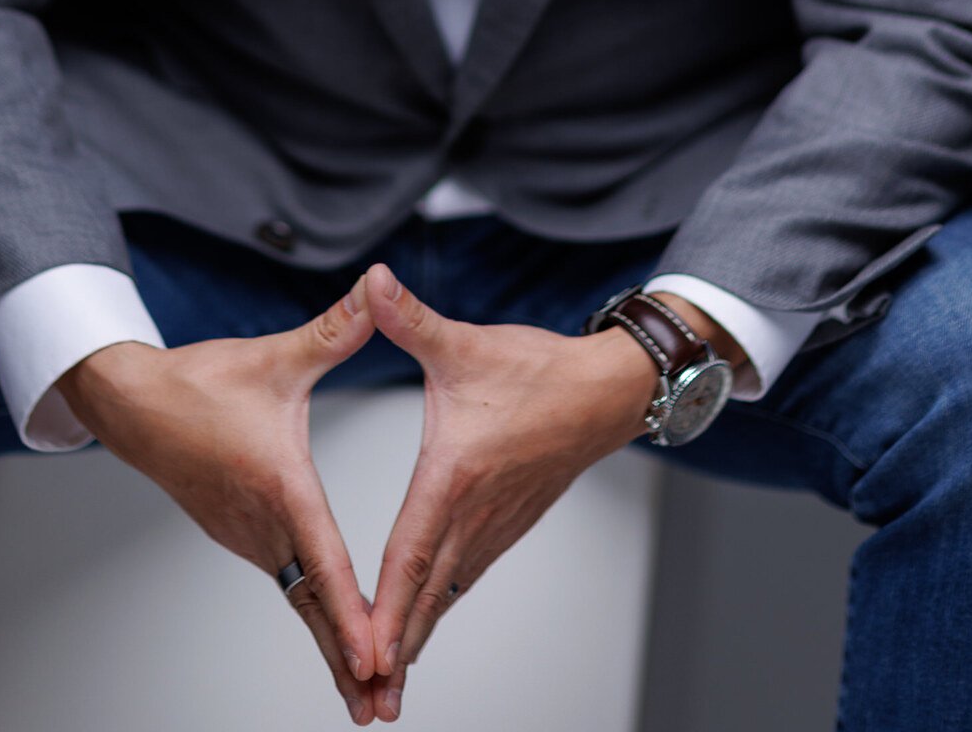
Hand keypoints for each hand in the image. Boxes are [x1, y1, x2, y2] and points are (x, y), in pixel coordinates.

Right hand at [55, 280, 384, 723]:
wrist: (132, 402)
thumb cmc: (202, 380)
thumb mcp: (277, 354)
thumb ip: (336, 328)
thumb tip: (379, 287)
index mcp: (277, 486)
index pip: (323, 561)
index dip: (352, 612)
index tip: (375, 658)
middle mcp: (261, 524)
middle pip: (312, 604)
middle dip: (346, 658)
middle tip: (379, 710)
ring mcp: (246, 536)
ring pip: (298, 598)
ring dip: (331, 641)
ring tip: (367, 689)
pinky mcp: (239, 535)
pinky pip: (284, 582)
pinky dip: (312, 613)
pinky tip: (335, 631)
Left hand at [359, 262, 656, 716]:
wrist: (606, 391)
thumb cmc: (537, 369)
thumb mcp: (464, 341)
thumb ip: (409, 318)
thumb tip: (370, 281)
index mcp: (455, 476)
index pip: (411, 553)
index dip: (385, 606)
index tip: (365, 653)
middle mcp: (475, 514)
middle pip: (427, 595)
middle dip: (396, 650)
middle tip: (370, 703)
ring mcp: (495, 527)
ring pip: (447, 594)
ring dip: (417, 638)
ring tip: (389, 686)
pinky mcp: (507, 526)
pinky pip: (465, 578)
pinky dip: (439, 610)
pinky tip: (423, 628)